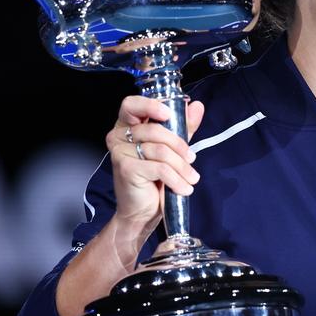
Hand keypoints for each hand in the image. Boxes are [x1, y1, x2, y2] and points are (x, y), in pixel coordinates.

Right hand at [105, 95, 204, 236]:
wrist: (141, 211)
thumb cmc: (154, 179)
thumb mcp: (172, 149)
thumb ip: (182, 126)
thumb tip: (197, 106)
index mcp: (127, 126)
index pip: (131, 104)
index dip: (150, 105)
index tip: (169, 114)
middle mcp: (118, 136)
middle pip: (154, 130)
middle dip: (179, 146)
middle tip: (192, 159)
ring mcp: (120, 152)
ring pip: (160, 151)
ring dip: (182, 166)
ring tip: (191, 178)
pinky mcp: (125, 168)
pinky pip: (159, 168)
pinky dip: (176, 179)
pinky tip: (184, 188)